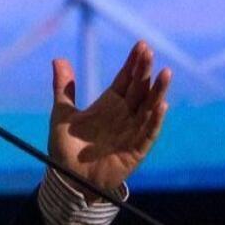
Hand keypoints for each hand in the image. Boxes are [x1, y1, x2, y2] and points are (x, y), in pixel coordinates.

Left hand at [47, 41, 170, 199]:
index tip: (141, 45)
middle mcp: (124, 114)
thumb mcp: (62, 114)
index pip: (126, 78)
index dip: (134, 63)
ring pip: (149, 107)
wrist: (67, 179)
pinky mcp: (135, 150)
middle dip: (145, 70)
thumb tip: (58, 59)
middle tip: (149, 52)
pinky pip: (148, 133)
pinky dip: (154, 120)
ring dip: (158, 91)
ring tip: (166, 73)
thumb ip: (63, 88)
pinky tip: (161, 105)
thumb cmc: (66, 148)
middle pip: (139, 88)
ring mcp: (132, 131)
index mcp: (109, 104)